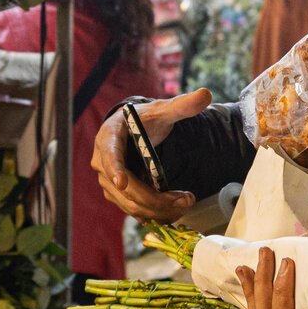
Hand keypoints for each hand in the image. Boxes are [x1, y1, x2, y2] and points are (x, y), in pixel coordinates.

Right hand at [91, 87, 212, 221]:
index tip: (122, 183)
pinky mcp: (116, 195)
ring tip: (186, 203)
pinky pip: (133, 210)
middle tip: (186, 199)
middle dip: (155, 198)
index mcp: (109, 136)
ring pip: (130, 203)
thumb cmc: (145, 119)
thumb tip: (206, 94)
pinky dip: (154, 215)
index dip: (114, 169)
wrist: (135, 131)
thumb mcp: (163, 110)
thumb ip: (183, 105)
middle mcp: (102, 161)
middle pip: (124, 188)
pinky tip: (174, 214)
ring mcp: (108, 181)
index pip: (109, 153)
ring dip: (159, 209)